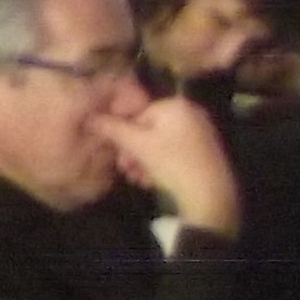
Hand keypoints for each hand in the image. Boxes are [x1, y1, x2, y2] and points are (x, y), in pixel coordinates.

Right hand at [94, 92, 239, 233]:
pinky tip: (153, 182)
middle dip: (133, 152)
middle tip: (126, 171)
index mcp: (175, 105)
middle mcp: (190, 113)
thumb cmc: (172, 164)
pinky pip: (174, 153)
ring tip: (139, 180)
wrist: (209, 195)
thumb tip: (89, 118)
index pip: (138, 115)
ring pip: (160, 145)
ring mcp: (199, 133)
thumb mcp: (138, 146)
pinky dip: (161, 166)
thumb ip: (113, 130)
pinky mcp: (204, 152)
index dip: (124, 136)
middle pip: (149, 130)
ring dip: (144, 162)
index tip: (118, 156)